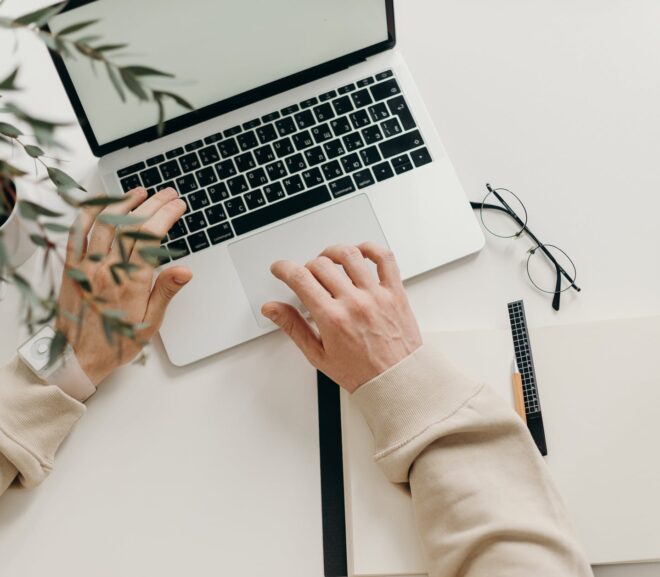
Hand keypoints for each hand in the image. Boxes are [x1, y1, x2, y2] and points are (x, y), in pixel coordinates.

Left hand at [56, 187, 191, 385]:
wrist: (77, 357)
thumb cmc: (115, 342)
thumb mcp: (149, 323)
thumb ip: (166, 292)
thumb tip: (185, 270)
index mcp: (130, 283)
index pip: (151, 237)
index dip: (166, 215)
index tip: (178, 206)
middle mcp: (107, 270)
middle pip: (131, 225)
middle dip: (153, 204)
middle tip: (168, 194)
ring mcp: (86, 266)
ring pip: (105, 223)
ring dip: (125, 203)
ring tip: (140, 192)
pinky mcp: (71, 266)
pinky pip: (77, 232)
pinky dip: (89, 213)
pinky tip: (102, 203)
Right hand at [262, 243, 421, 392]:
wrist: (397, 381)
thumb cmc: (361, 372)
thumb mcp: (318, 355)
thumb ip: (293, 327)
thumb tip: (272, 309)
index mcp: (333, 319)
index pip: (300, 279)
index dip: (284, 269)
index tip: (280, 269)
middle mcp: (354, 303)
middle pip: (321, 265)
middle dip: (306, 267)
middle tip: (306, 277)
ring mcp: (376, 295)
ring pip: (350, 255)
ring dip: (333, 252)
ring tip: (328, 261)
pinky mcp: (395, 292)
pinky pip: (385, 259)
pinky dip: (371, 248)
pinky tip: (360, 253)